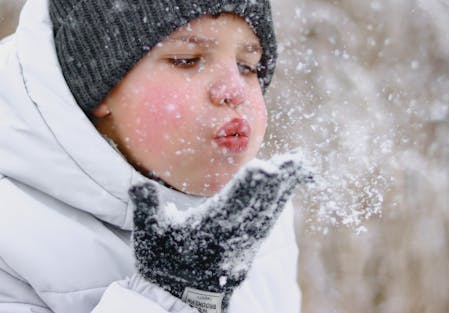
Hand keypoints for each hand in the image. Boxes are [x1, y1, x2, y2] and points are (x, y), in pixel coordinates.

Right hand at [129, 154, 312, 312]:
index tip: (264, 169)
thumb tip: (139, 185)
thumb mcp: (147, 235)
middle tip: (294, 161)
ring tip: (298, 167)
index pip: (230, 205)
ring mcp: (245, 245)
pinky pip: (269, 222)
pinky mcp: (251, 248)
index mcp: (207, 232)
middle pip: (257, 207)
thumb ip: (144, 207)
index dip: (248, 187)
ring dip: (284, 190)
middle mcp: (231, 239)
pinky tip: (287, 189)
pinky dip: (280, 203)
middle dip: (276, 183)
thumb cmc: (163, 264)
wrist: (181, 301)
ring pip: (268, 214)